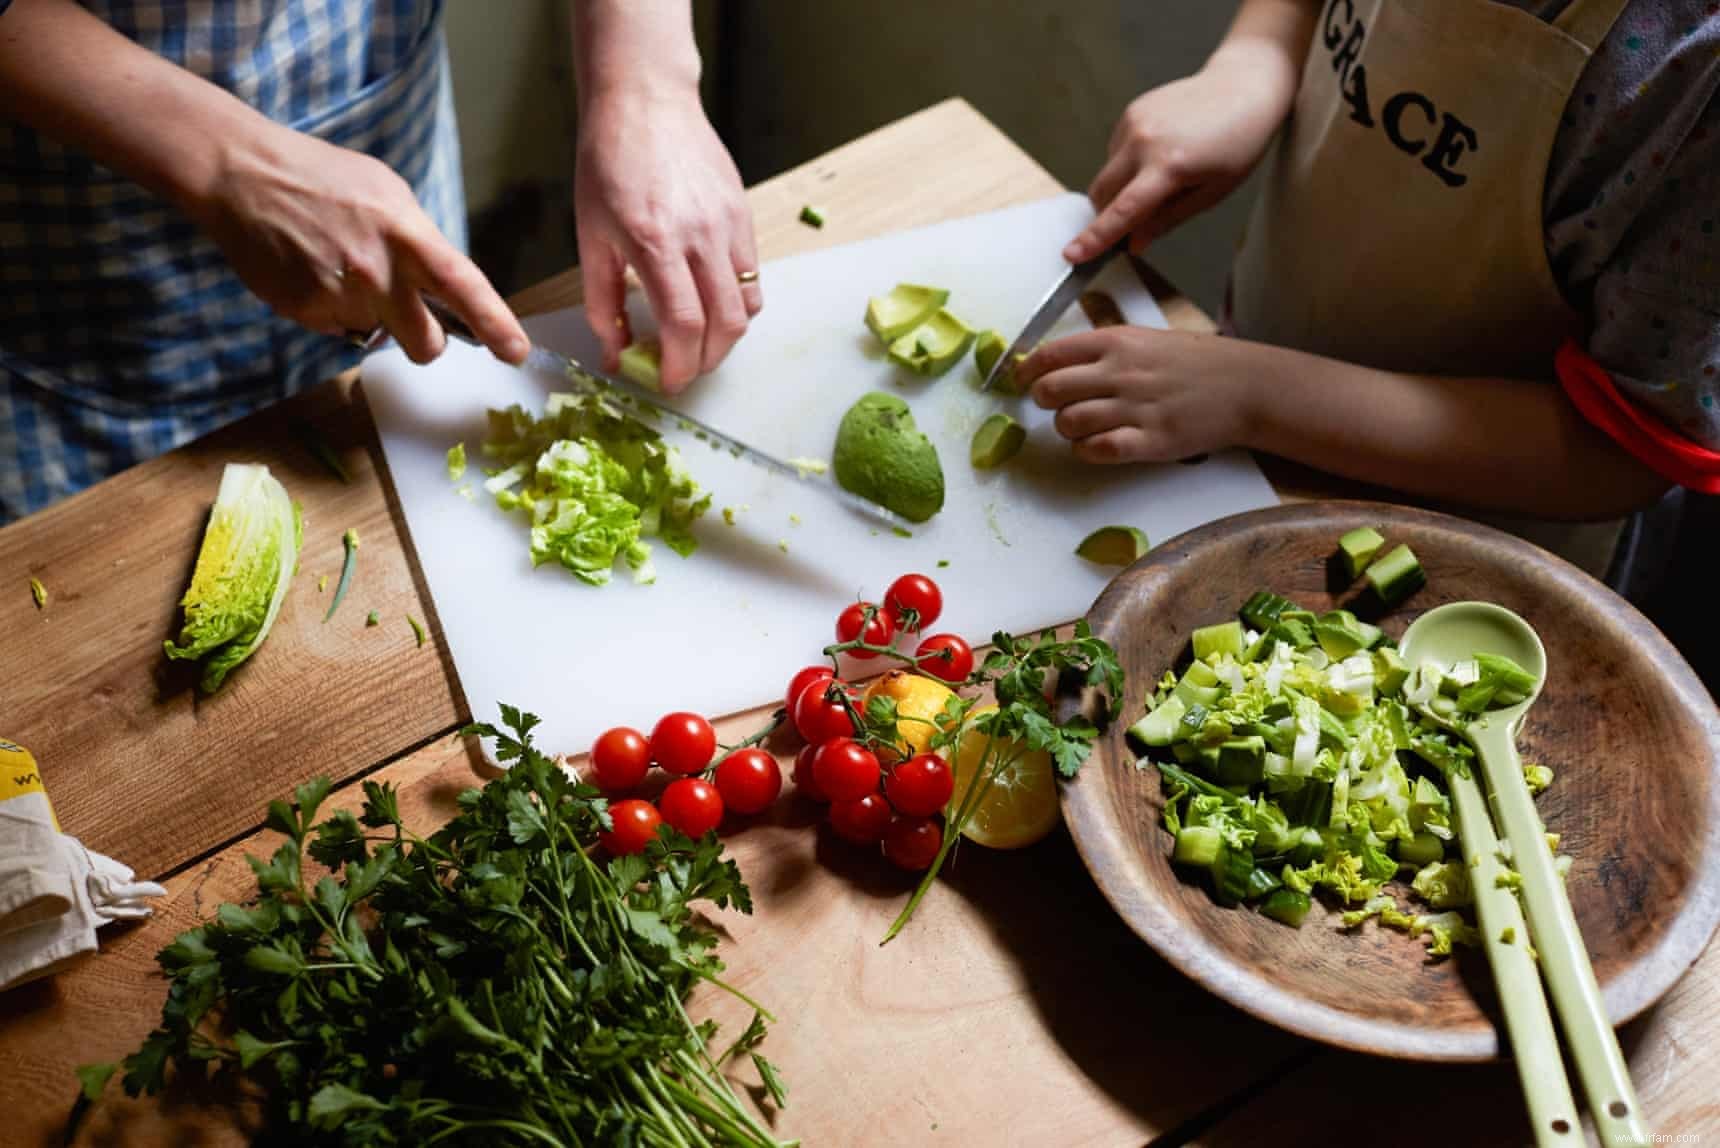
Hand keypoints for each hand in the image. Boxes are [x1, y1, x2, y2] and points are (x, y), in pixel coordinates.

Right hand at [189, 121, 527, 364]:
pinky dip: (331, 309)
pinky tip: (314, 271)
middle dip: (425, 341)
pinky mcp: (304, 312)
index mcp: (407, 236)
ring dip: (369, 314)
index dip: (495, 323)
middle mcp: (377, 274)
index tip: (516, 351)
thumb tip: (443, 282)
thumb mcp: (388, 192)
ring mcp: (339, 297)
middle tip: (411, 318)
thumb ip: (420, 240)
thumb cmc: (323, 176)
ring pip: (377, 335)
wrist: (243, 173)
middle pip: (425, 344)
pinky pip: (336, 329)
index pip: (463, 287)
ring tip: (341, 267)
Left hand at [575, 86, 759, 392]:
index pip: (684, 325)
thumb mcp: (592, 237)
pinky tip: (712, 303)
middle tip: (683, 369)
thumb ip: (604, 302)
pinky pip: (754, 277)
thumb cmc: (608, 166)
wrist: (645, 103)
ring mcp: (729, 226)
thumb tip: (615, 354)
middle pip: (726, 325)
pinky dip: (738, 304)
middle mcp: (701, 237)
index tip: (667, 382)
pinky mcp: (744, 216)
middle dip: (706, 361)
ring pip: (749, 306)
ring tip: (699, 341)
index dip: (680, 366)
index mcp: (655, 243)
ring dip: (727, 338)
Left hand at [1019, 327, 1261, 463]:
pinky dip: (1087, 450)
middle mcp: (1121, 372)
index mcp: (1116, 342)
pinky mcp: (1150, 440)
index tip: (1022, 381)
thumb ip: (1102, 349)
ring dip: (1066, 429)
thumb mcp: (1145, 339)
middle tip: (1053, 406)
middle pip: (1050, 390)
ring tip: (1081, 427)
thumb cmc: (1193, 361)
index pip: (1050, 355)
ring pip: (1069, 423)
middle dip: (1042, 402)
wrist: (1243, 385)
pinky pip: (1098, 449)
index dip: (1026, 371)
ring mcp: (1135, 407)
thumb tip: (1053, 361)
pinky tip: (1097, 445)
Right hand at [1063, 47, 1294, 262]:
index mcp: (1170, 166)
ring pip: (1108, 173)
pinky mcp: (1131, 111)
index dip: (1096, 238)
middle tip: (1138, 219)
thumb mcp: (1213, 192)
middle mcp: (1144, 141)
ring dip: (1122, 187)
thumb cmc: (1239, 141)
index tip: (1073, 254)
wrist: (1243, 85)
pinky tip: (1160, 153)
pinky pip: (1115, 152)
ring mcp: (1134, 122)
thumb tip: (1135, 243)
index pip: (1123, 211)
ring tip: (1164, 174)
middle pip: (1102, 193)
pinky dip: (1128, 164)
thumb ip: (1168, 219)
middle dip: (1108, 213)